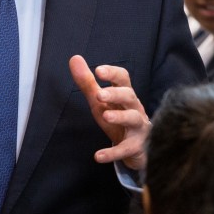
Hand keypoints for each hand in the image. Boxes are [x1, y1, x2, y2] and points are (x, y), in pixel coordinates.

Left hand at [69, 55, 150, 169]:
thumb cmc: (118, 118)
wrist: (138, 147)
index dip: (113, 73)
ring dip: (119, 117)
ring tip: (105, 116)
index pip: (123, 79)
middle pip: (129, 96)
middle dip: (115, 94)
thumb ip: (87, 82)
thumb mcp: (100, 101)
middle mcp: (134, 108)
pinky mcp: (136, 147)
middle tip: (99, 94)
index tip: (99, 70)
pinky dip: (113, 153)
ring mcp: (138, 127)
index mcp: (125, 95)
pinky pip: (126, 149)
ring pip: (133, 119)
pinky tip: (98, 156)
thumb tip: (74, 58)